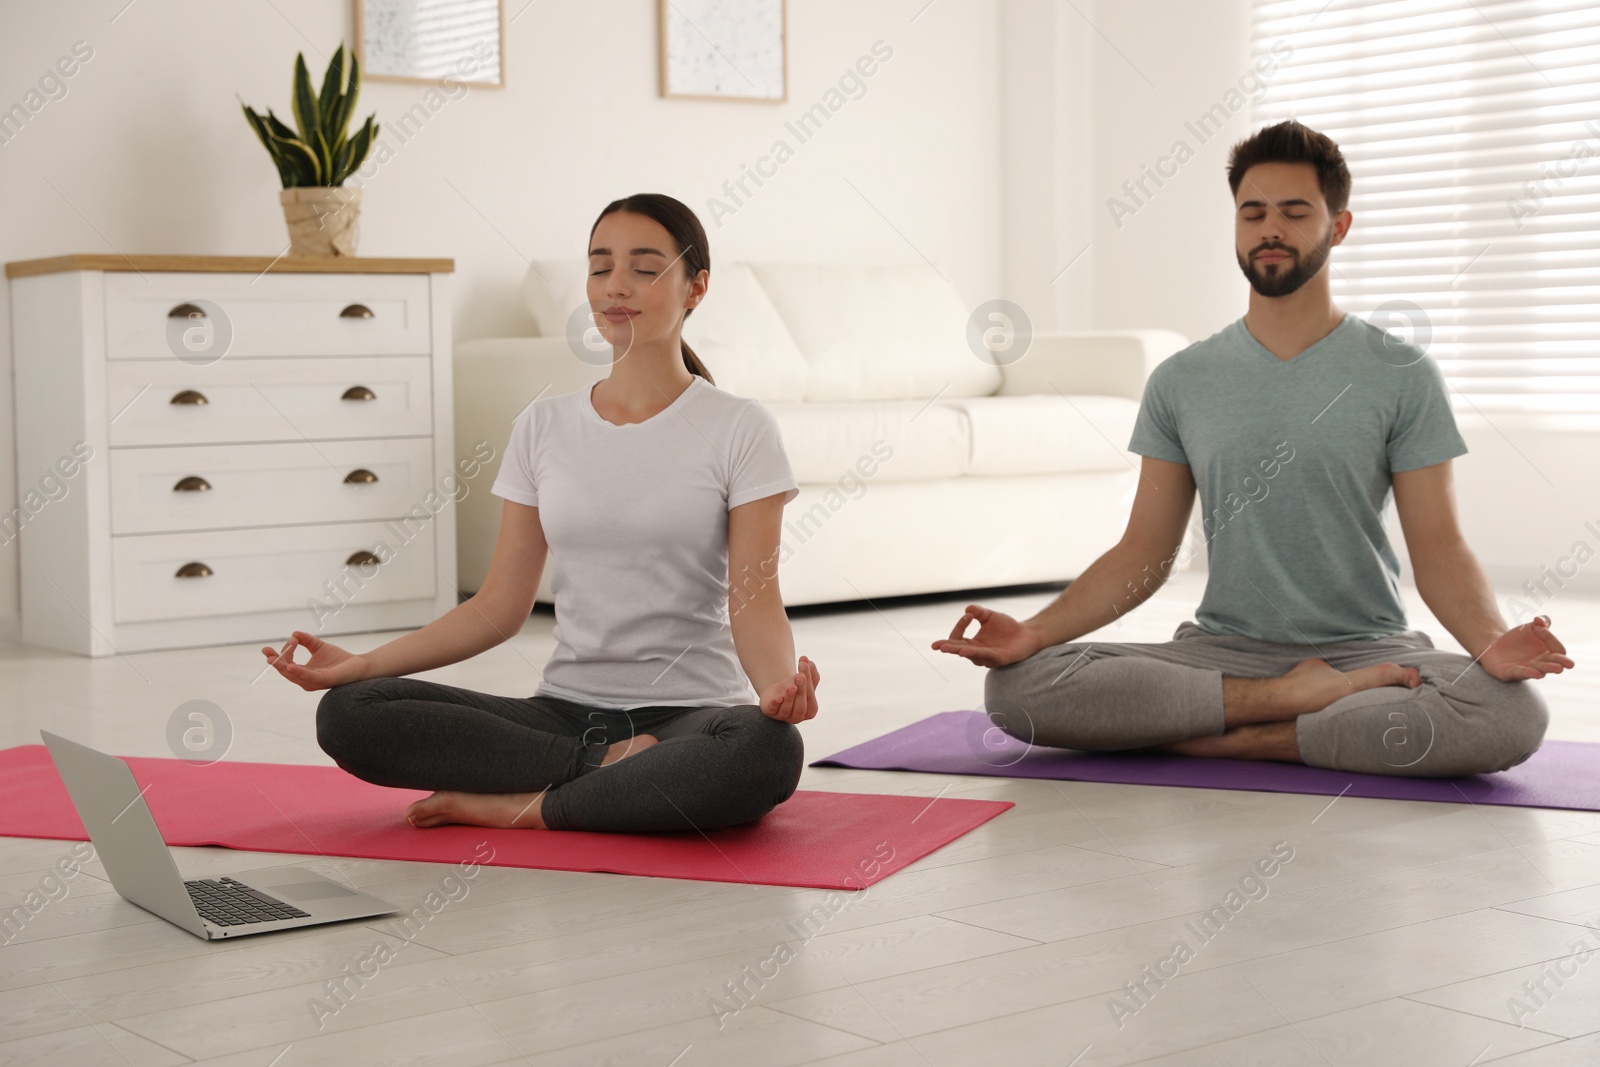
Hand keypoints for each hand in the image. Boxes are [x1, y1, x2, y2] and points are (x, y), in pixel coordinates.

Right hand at [259, 630, 370, 691]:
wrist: (358, 665)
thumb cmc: (338, 659)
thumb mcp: (318, 646)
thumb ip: (306, 640)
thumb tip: (294, 633)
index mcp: (303, 672)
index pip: (287, 663)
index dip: (285, 651)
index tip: (291, 638)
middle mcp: (305, 679)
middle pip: (286, 671)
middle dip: (275, 661)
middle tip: (265, 651)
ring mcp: (314, 682)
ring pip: (293, 675)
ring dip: (282, 666)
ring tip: (272, 659)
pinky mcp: (323, 681)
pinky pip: (308, 677)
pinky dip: (298, 672)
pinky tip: (290, 666)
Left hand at [758, 655, 819, 722]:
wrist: (778, 691)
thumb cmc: (796, 686)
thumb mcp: (805, 677)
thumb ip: (810, 670)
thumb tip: (807, 660)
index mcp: (810, 710)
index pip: (810, 697)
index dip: (808, 682)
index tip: (804, 664)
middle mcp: (798, 717)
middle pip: (801, 705)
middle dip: (801, 690)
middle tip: (799, 676)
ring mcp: (783, 716)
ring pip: (787, 709)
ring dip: (790, 697)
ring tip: (791, 686)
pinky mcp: (770, 712)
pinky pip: (773, 710)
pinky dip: (775, 704)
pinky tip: (778, 698)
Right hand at [931, 604, 1045, 667]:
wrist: (1028, 633)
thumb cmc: (1008, 627)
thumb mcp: (990, 616)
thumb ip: (979, 612)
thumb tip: (967, 609)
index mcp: (973, 643)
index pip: (958, 638)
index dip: (960, 626)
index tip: (968, 615)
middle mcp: (978, 653)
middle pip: (959, 650)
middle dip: (947, 647)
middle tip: (936, 645)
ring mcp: (988, 657)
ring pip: (970, 655)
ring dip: (959, 650)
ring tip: (948, 648)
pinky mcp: (999, 659)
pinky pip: (984, 657)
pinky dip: (973, 654)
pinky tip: (965, 651)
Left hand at [1479, 615, 1574, 681]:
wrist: (1495, 644)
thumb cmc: (1519, 638)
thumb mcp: (1531, 627)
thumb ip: (1542, 622)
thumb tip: (1540, 620)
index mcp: (1549, 654)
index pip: (1558, 650)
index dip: (1551, 639)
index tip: (1539, 628)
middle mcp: (1540, 664)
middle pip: (1553, 664)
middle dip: (1560, 663)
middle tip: (1569, 664)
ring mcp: (1526, 669)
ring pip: (1539, 670)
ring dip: (1547, 669)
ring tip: (1557, 668)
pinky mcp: (1510, 673)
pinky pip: (1521, 674)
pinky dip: (1529, 673)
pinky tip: (1536, 673)